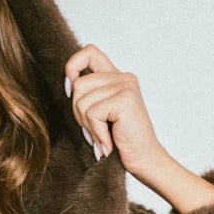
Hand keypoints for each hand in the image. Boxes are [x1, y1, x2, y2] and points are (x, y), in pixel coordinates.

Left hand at [63, 45, 166, 181]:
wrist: (144, 161)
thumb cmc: (121, 142)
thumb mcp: (99, 114)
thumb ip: (88, 95)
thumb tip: (69, 83)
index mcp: (116, 77)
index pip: (88, 52)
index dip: (72, 66)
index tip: (70, 91)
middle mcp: (123, 76)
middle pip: (78, 84)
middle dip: (78, 113)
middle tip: (95, 131)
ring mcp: (126, 85)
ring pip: (81, 100)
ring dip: (88, 126)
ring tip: (103, 137)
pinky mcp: (125, 98)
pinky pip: (92, 113)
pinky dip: (96, 132)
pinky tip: (109, 141)